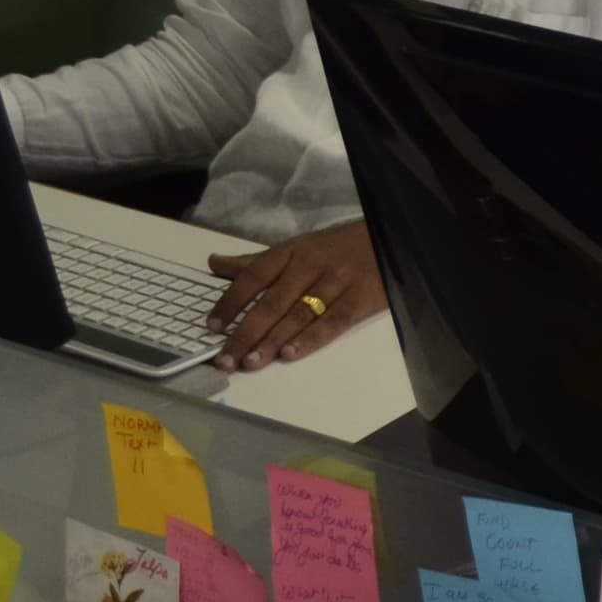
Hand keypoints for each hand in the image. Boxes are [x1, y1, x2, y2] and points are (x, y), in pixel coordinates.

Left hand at [201, 221, 387, 371]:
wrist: (389, 238)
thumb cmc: (336, 247)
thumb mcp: (295, 247)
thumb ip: (254, 262)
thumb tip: (213, 263)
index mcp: (291, 252)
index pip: (254, 277)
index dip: (232, 302)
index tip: (212, 327)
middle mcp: (311, 266)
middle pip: (272, 302)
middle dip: (246, 333)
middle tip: (225, 359)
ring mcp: (337, 282)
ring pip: (299, 315)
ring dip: (273, 341)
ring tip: (251, 363)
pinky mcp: (360, 299)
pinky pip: (333, 322)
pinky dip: (311, 339)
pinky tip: (290, 354)